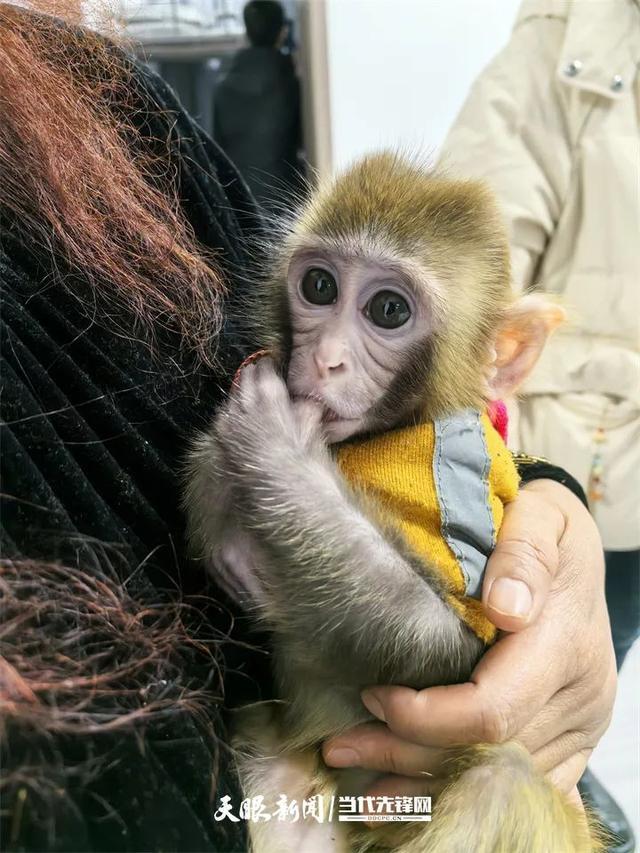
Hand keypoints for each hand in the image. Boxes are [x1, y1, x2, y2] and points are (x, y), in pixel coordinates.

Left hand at [217, 357, 323, 466]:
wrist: (276, 489)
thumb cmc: (299, 459)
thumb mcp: (309, 429)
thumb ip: (306, 408)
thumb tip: (309, 398)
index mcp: (270, 398)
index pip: (265, 373)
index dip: (267, 366)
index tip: (269, 362)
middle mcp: (246, 405)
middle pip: (245, 380)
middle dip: (251, 373)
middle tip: (255, 368)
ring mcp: (230, 420)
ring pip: (232, 396)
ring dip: (239, 390)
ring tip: (245, 385)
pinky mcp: (221, 435)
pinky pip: (223, 414)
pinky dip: (229, 409)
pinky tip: (234, 412)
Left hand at [323, 480, 615, 799]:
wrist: (577, 549)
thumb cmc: (547, 526)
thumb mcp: (543, 515)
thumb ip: (525, 553)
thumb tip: (505, 606)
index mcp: (566, 645)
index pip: (492, 709)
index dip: (426, 715)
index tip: (373, 693)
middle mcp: (579, 698)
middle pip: (487, 754)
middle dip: (407, 755)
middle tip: (341, 746)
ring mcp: (579, 725)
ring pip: (499, 778)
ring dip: (427, 783)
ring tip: (364, 787)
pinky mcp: (571, 738)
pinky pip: (522, 784)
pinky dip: (465, 791)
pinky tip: (417, 796)